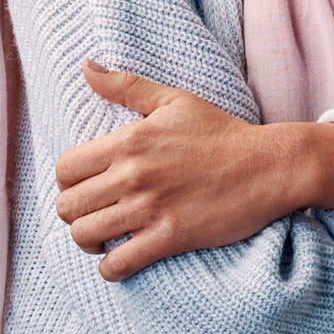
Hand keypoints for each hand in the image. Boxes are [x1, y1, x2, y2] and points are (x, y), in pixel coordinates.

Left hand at [56, 59, 316, 281]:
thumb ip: (126, 85)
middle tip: (97, 213)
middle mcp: (133, 173)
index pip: (64, 169)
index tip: (88, 186)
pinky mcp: (168, 237)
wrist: (269, 165)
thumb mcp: (175, 100)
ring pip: (85, 236)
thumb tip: (87, 65)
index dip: (69, 182)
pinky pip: (116, 264)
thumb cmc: (221, 132)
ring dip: (91, 242)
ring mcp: (150, 207)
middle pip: (67, 207)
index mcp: (130, 139)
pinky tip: (123, 257)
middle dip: (76, 213)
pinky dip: (112, 267)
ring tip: (108, 236)